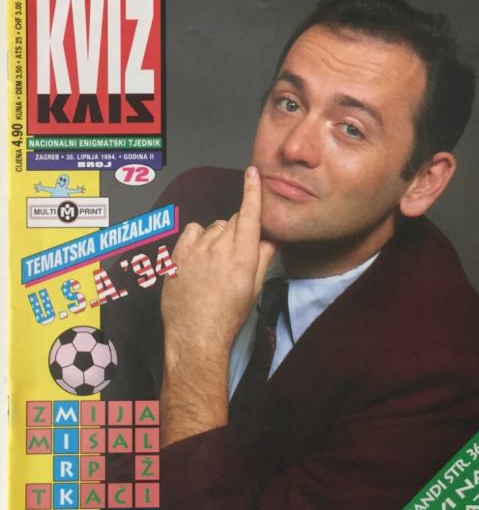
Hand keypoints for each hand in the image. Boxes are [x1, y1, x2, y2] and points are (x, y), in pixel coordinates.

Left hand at [160, 166, 276, 444]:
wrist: (195, 336)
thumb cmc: (229, 316)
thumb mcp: (254, 290)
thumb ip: (262, 259)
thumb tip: (268, 240)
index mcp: (243, 256)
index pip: (249, 215)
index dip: (252, 191)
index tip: (252, 173)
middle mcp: (220, 248)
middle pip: (232, 221)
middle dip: (237, 230)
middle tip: (235, 253)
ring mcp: (196, 250)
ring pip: (213, 226)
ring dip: (218, 235)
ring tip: (215, 260)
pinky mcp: (178, 255)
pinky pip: (192, 231)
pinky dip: (198, 238)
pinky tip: (199, 256)